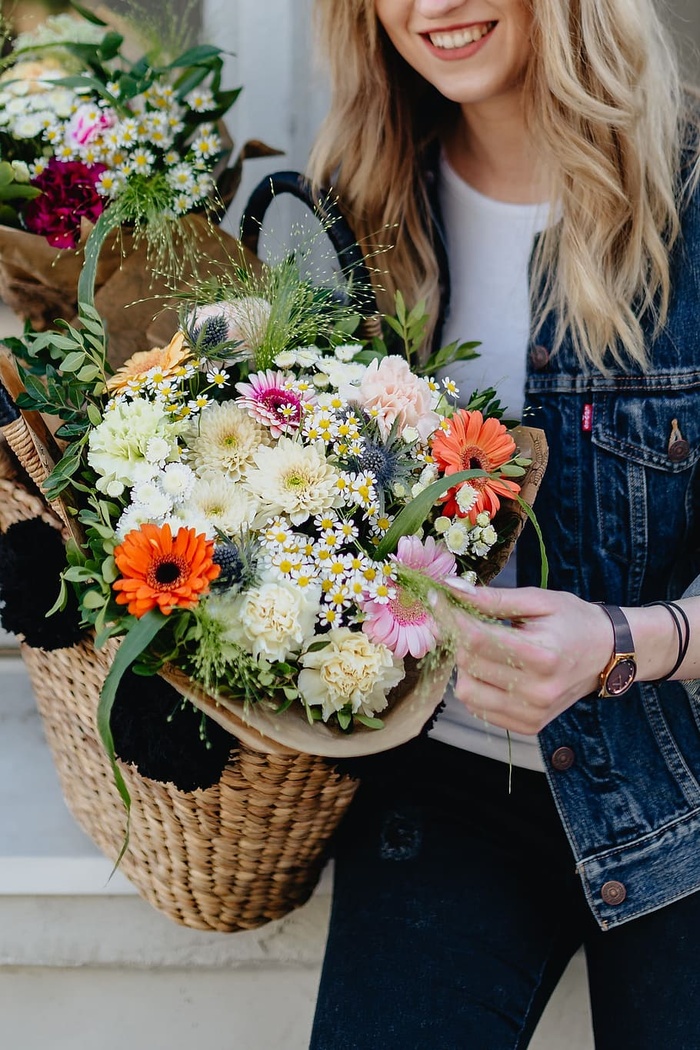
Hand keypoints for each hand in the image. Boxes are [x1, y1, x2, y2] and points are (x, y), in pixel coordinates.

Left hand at [435, 583, 615, 734]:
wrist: (607, 655)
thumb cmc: (573, 621)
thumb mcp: (538, 601)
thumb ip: (494, 598)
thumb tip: (451, 589)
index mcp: (542, 655)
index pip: (477, 639)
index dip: (450, 617)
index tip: (438, 599)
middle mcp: (537, 691)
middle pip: (469, 663)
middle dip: (458, 637)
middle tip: (465, 619)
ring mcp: (533, 713)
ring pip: (467, 690)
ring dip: (466, 666)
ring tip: (486, 649)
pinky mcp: (528, 726)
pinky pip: (479, 708)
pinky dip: (477, 686)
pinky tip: (494, 669)